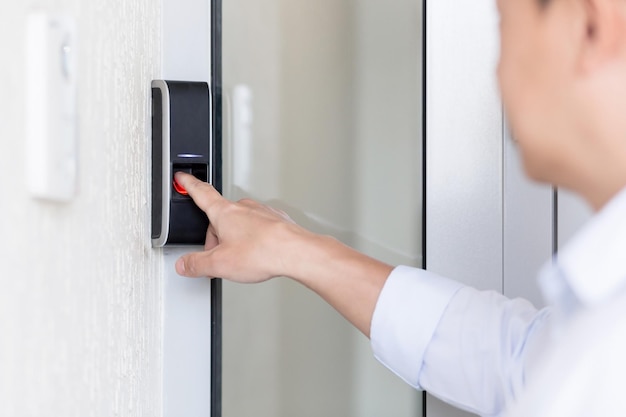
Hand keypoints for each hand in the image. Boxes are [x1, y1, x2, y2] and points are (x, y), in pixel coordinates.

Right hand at [174, 172, 306, 281]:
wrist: (296, 252)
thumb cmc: (262, 252)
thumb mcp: (219, 264)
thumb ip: (197, 264)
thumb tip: (185, 264)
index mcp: (224, 212)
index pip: (201, 193)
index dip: (189, 185)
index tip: (182, 178)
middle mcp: (243, 207)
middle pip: (220, 218)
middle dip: (215, 236)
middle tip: (217, 258)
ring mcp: (262, 212)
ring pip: (240, 223)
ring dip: (235, 238)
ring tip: (241, 259)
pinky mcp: (277, 221)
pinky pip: (258, 228)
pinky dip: (254, 239)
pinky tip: (257, 254)